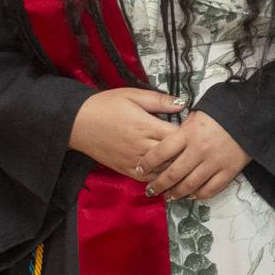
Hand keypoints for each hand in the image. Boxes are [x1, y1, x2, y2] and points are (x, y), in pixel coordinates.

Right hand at [68, 86, 185, 179]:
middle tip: (196, 152)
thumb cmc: (106, 105)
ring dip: (175, 169)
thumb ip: (159, 100)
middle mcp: (142, 146)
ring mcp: (133, 160)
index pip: (177, 136)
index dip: (190, 136)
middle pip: (173, 156)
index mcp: (146, 126)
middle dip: (186, 155)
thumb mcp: (132, 95)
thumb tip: (182, 104)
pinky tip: (167, 176)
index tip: (197, 132)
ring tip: (187, 166)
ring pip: (162, 171)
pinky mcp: (125, 169)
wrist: (78, 122)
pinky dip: (159, 178)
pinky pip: (146, 179)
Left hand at [140, 109, 250, 201]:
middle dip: (158, 185)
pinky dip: (198, 195)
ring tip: (168, 197)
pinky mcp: (229, 171)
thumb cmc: (221, 112)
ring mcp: (214, 163)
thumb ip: (181, 128)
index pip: (160, 152)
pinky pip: (210, 189)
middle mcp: (198, 150)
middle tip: (150, 191)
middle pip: (172, 174)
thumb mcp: (197, 113)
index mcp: (188, 133)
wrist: (252, 115)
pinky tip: (191, 196)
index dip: (147, 163)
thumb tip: (165, 139)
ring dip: (175, 194)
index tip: (139, 169)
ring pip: (189, 185)